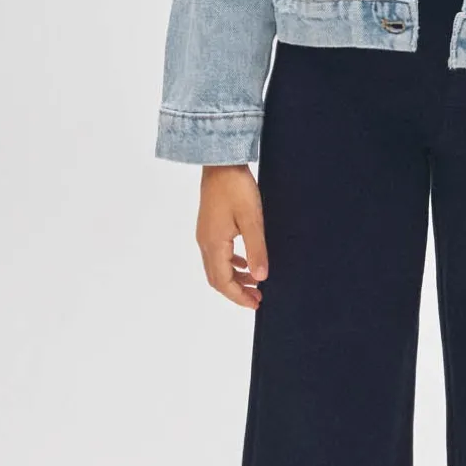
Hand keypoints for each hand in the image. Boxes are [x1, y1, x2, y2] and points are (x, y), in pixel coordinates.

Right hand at [196, 164, 268, 309]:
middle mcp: (205, 242)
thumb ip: (256, 250)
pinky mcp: (210, 227)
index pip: (223, 282)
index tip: (256, 304)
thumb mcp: (252, 220)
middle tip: (257, 299)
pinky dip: (232, 264)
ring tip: (255, 284)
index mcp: (213, 244)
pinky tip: (245, 263)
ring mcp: (205, 234)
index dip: (238, 297)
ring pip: (217, 267)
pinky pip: (218, 254)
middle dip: (236, 292)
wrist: (220, 162)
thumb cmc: (235, 187)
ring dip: (235, 279)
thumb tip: (261, 277)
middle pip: (217, 278)